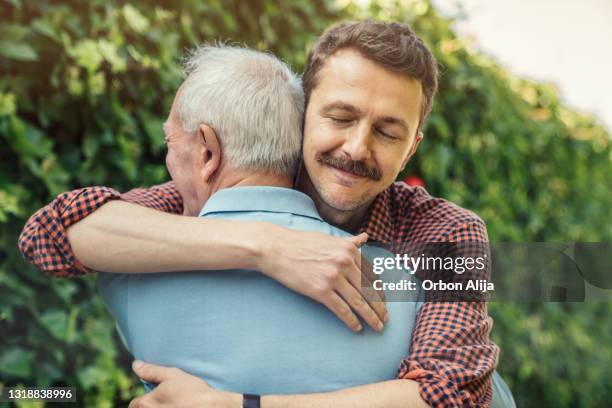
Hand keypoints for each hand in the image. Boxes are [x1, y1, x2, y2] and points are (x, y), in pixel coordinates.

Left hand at [128, 360, 241, 407]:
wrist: (211, 407)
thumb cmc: (192, 391)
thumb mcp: (172, 375)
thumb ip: (151, 371)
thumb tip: (136, 365)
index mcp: (146, 404)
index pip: (134, 404)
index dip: (143, 399)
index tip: (155, 397)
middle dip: (149, 406)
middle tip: (165, 401)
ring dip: (159, 407)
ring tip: (173, 404)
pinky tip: (178, 407)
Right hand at [257, 227, 386, 331]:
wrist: (276, 248)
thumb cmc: (300, 243)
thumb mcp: (328, 238)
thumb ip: (349, 242)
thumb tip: (365, 237)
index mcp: (349, 250)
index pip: (371, 275)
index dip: (380, 291)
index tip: (384, 302)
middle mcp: (344, 262)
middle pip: (369, 290)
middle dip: (379, 307)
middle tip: (385, 320)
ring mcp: (333, 277)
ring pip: (359, 302)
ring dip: (370, 317)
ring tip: (377, 326)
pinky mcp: (320, 290)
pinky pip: (341, 309)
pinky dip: (351, 320)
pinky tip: (356, 327)